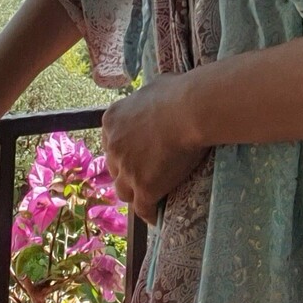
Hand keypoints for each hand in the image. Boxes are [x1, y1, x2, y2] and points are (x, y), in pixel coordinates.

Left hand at [101, 72, 209, 225]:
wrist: (190, 110)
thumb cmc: (178, 93)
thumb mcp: (156, 86)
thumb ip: (148, 96)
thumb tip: (157, 92)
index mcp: (112, 120)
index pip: (111, 142)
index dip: (124, 150)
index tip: (136, 154)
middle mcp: (113, 146)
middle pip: (115, 167)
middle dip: (126, 172)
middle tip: (144, 175)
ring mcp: (127, 169)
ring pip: (123, 190)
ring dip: (134, 193)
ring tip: (148, 198)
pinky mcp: (143, 187)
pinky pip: (143, 208)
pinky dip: (149, 213)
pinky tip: (156, 217)